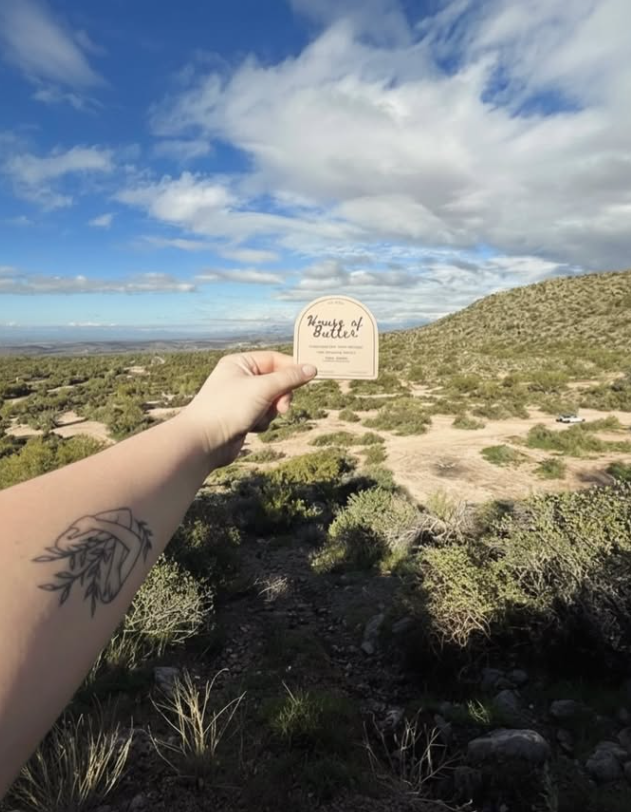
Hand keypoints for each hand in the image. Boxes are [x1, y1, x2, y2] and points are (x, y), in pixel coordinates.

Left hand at [180, 351, 316, 466]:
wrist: (204, 441)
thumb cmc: (228, 408)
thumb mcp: (263, 388)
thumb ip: (289, 378)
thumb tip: (312, 368)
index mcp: (240, 363)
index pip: (274, 359)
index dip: (292, 368)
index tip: (310, 377)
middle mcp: (240, 378)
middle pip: (277, 381)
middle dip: (282, 395)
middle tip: (282, 406)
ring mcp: (241, 398)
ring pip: (273, 400)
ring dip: (271, 410)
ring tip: (259, 417)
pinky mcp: (243, 417)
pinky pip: (265, 415)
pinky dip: (263, 421)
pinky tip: (251, 427)